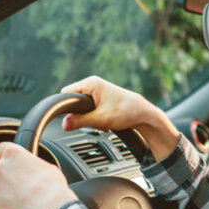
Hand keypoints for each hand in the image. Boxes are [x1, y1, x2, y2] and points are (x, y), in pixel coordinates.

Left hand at [0, 142, 77, 208]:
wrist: (48, 207)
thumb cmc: (51, 186)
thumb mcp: (47, 167)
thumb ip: (32, 166)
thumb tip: (34, 171)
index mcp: (12, 153)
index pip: (1, 149)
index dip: (6, 156)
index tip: (11, 162)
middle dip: (7, 176)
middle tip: (22, 185)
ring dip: (6, 192)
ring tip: (23, 200)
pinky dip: (5, 206)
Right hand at [59, 76, 179, 161]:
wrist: (144, 115)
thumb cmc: (126, 112)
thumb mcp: (100, 119)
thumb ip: (80, 121)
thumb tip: (64, 124)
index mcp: (91, 83)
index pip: (66, 93)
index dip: (67, 107)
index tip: (73, 118)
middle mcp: (93, 84)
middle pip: (75, 101)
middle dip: (80, 114)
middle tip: (91, 122)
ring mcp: (98, 91)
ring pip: (83, 107)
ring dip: (90, 118)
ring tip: (101, 123)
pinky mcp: (103, 98)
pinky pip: (91, 108)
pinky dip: (96, 117)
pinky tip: (104, 124)